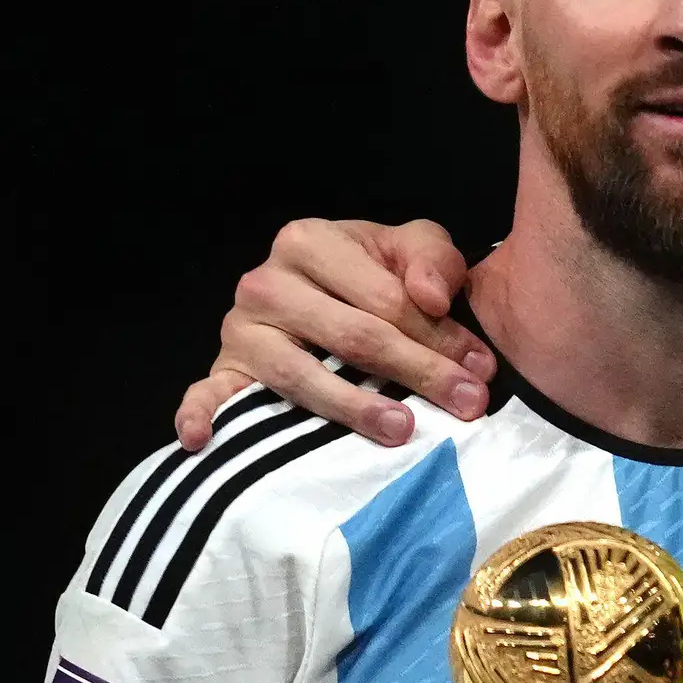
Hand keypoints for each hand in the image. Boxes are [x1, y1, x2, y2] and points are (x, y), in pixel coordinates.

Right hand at [176, 218, 489, 450]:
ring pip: (300, 374)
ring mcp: (240, 328)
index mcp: (310, 241)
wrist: (321, 288)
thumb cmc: (372, 272)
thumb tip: (430, 297)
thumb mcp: (410, 248)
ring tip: (401, 429)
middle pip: (352, 336)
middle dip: (417, 372)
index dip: (440, 336)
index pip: (386, 299)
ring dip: (351, 407)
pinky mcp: (224, 369)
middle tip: (466, 405)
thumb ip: (434, 260)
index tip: (481, 370)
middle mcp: (266, 282)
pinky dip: (201, 416)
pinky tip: (202, 441)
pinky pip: (207, 393)